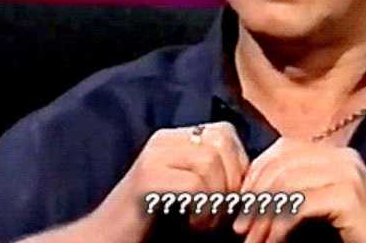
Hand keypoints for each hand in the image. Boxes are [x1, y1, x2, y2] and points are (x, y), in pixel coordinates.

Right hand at [87, 121, 248, 241]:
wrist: (108, 240)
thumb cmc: (157, 222)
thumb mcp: (192, 191)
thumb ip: (216, 176)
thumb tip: (257, 179)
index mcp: (174, 138)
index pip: (225, 133)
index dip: (240, 165)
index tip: (235, 197)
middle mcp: (163, 140)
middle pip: (222, 142)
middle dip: (233, 181)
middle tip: (223, 213)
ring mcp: (153, 157)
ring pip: (210, 163)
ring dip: (218, 199)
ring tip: (206, 222)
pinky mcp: (147, 180)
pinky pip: (195, 186)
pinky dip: (204, 210)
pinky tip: (193, 224)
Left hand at [232, 137, 365, 242]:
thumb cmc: (355, 233)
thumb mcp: (322, 203)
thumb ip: (298, 188)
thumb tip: (252, 191)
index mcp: (335, 153)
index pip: (284, 148)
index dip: (257, 173)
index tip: (241, 203)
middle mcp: (342, 156)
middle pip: (282, 163)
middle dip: (255, 195)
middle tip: (241, 227)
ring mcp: (347, 173)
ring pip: (287, 184)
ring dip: (263, 215)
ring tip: (252, 239)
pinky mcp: (348, 196)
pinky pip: (299, 205)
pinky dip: (279, 224)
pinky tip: (272, 241)